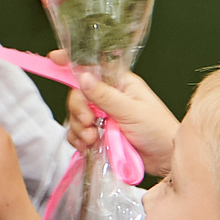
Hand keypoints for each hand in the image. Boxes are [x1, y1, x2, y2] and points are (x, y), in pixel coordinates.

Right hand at [54, 59, 179, 175]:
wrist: (165, 160)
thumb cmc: (158, 130)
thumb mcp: (132, 111)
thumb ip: (105, 96)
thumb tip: (83, 76)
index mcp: (119, 83)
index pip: (92, 66)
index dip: (72, 61)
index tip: (53, 59)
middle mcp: (108, 97)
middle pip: (78, 95)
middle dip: (78, 110)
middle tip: (89, 123)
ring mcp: (102, 116)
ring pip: (76, 115)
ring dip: (79, 129)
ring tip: (93, 140)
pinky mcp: (98, 134)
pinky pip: (78, 133)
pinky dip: (79, 140)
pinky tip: (88, 147)